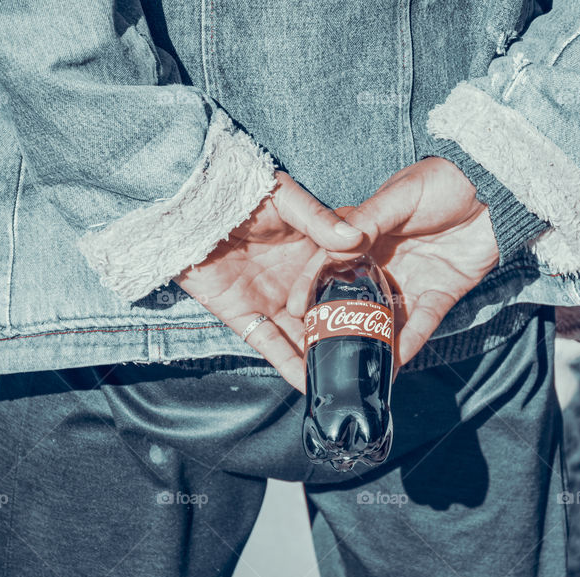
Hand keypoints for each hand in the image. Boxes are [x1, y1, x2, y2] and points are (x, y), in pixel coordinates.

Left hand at [175, 171, 362, 391]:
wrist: (188, 205)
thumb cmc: (235, 191)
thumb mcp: (285, 199)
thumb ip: (319, 220)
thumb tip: (355, 238)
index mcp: (310, 253)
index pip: (345, 282)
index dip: (365, 299)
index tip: (391, 318)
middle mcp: (293, 283)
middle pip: (326, 316)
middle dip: (348, 338)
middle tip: (377, 360)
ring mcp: (269, 302)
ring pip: (301, 338)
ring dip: (323, 358)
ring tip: (350, 380)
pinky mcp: (243, 318)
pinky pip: (270, 347)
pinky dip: (289, 365)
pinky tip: (309, 382)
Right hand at [287, 157, 499, 365]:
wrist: (495, 188)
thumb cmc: (444, 180)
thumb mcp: (400, 194)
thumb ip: (368, 218)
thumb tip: (335, 243)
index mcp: (367, 235)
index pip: (332, 263)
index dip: (312, 284)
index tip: (295, 307)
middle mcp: (384, 262)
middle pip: (355, 297)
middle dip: (337, 321)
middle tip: (316, 346)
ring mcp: (412, 280)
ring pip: (387, 316)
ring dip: (373, 339)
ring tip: (353, 365)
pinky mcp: (441, 293)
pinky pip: (423, 322)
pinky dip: (410, 341)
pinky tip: (395, 360)